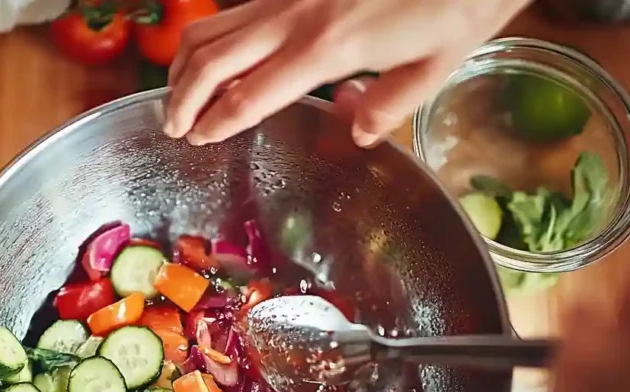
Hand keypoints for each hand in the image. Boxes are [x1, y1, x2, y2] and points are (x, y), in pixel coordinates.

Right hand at [164, 0, 530, 145]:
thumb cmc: (459, 0)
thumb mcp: (437, 63)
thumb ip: (389, 104)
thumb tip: (355, 132)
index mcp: (328, 47)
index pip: (250, 95)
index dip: (216, 121)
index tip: (196, 139)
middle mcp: (296, 16)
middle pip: (215, 58)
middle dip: (183, 96)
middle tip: (170, 126)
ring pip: (215, 26)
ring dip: (186, 61)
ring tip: (176, 93)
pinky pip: (237, 11)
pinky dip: (211, 36)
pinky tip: (213, 56)